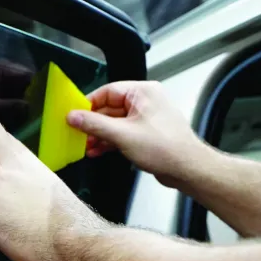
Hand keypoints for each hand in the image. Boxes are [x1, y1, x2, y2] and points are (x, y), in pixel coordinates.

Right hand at [67, 81, 211, 186]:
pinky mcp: (145, 134)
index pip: (107, 92)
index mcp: (142, 92)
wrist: (187, 169)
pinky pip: (122, 133)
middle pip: (109, 108)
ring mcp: (145, 119)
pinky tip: (97, 150)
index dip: (88, 104)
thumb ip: (95, 124)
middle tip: (76, 133)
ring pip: (114, 123)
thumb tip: (74, 117)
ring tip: (85, 146)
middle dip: (92, 123)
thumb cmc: (166, 148)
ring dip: (99, 135)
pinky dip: (109, 141)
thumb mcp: (122, 135)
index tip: (73, 115)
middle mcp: (145, 102)